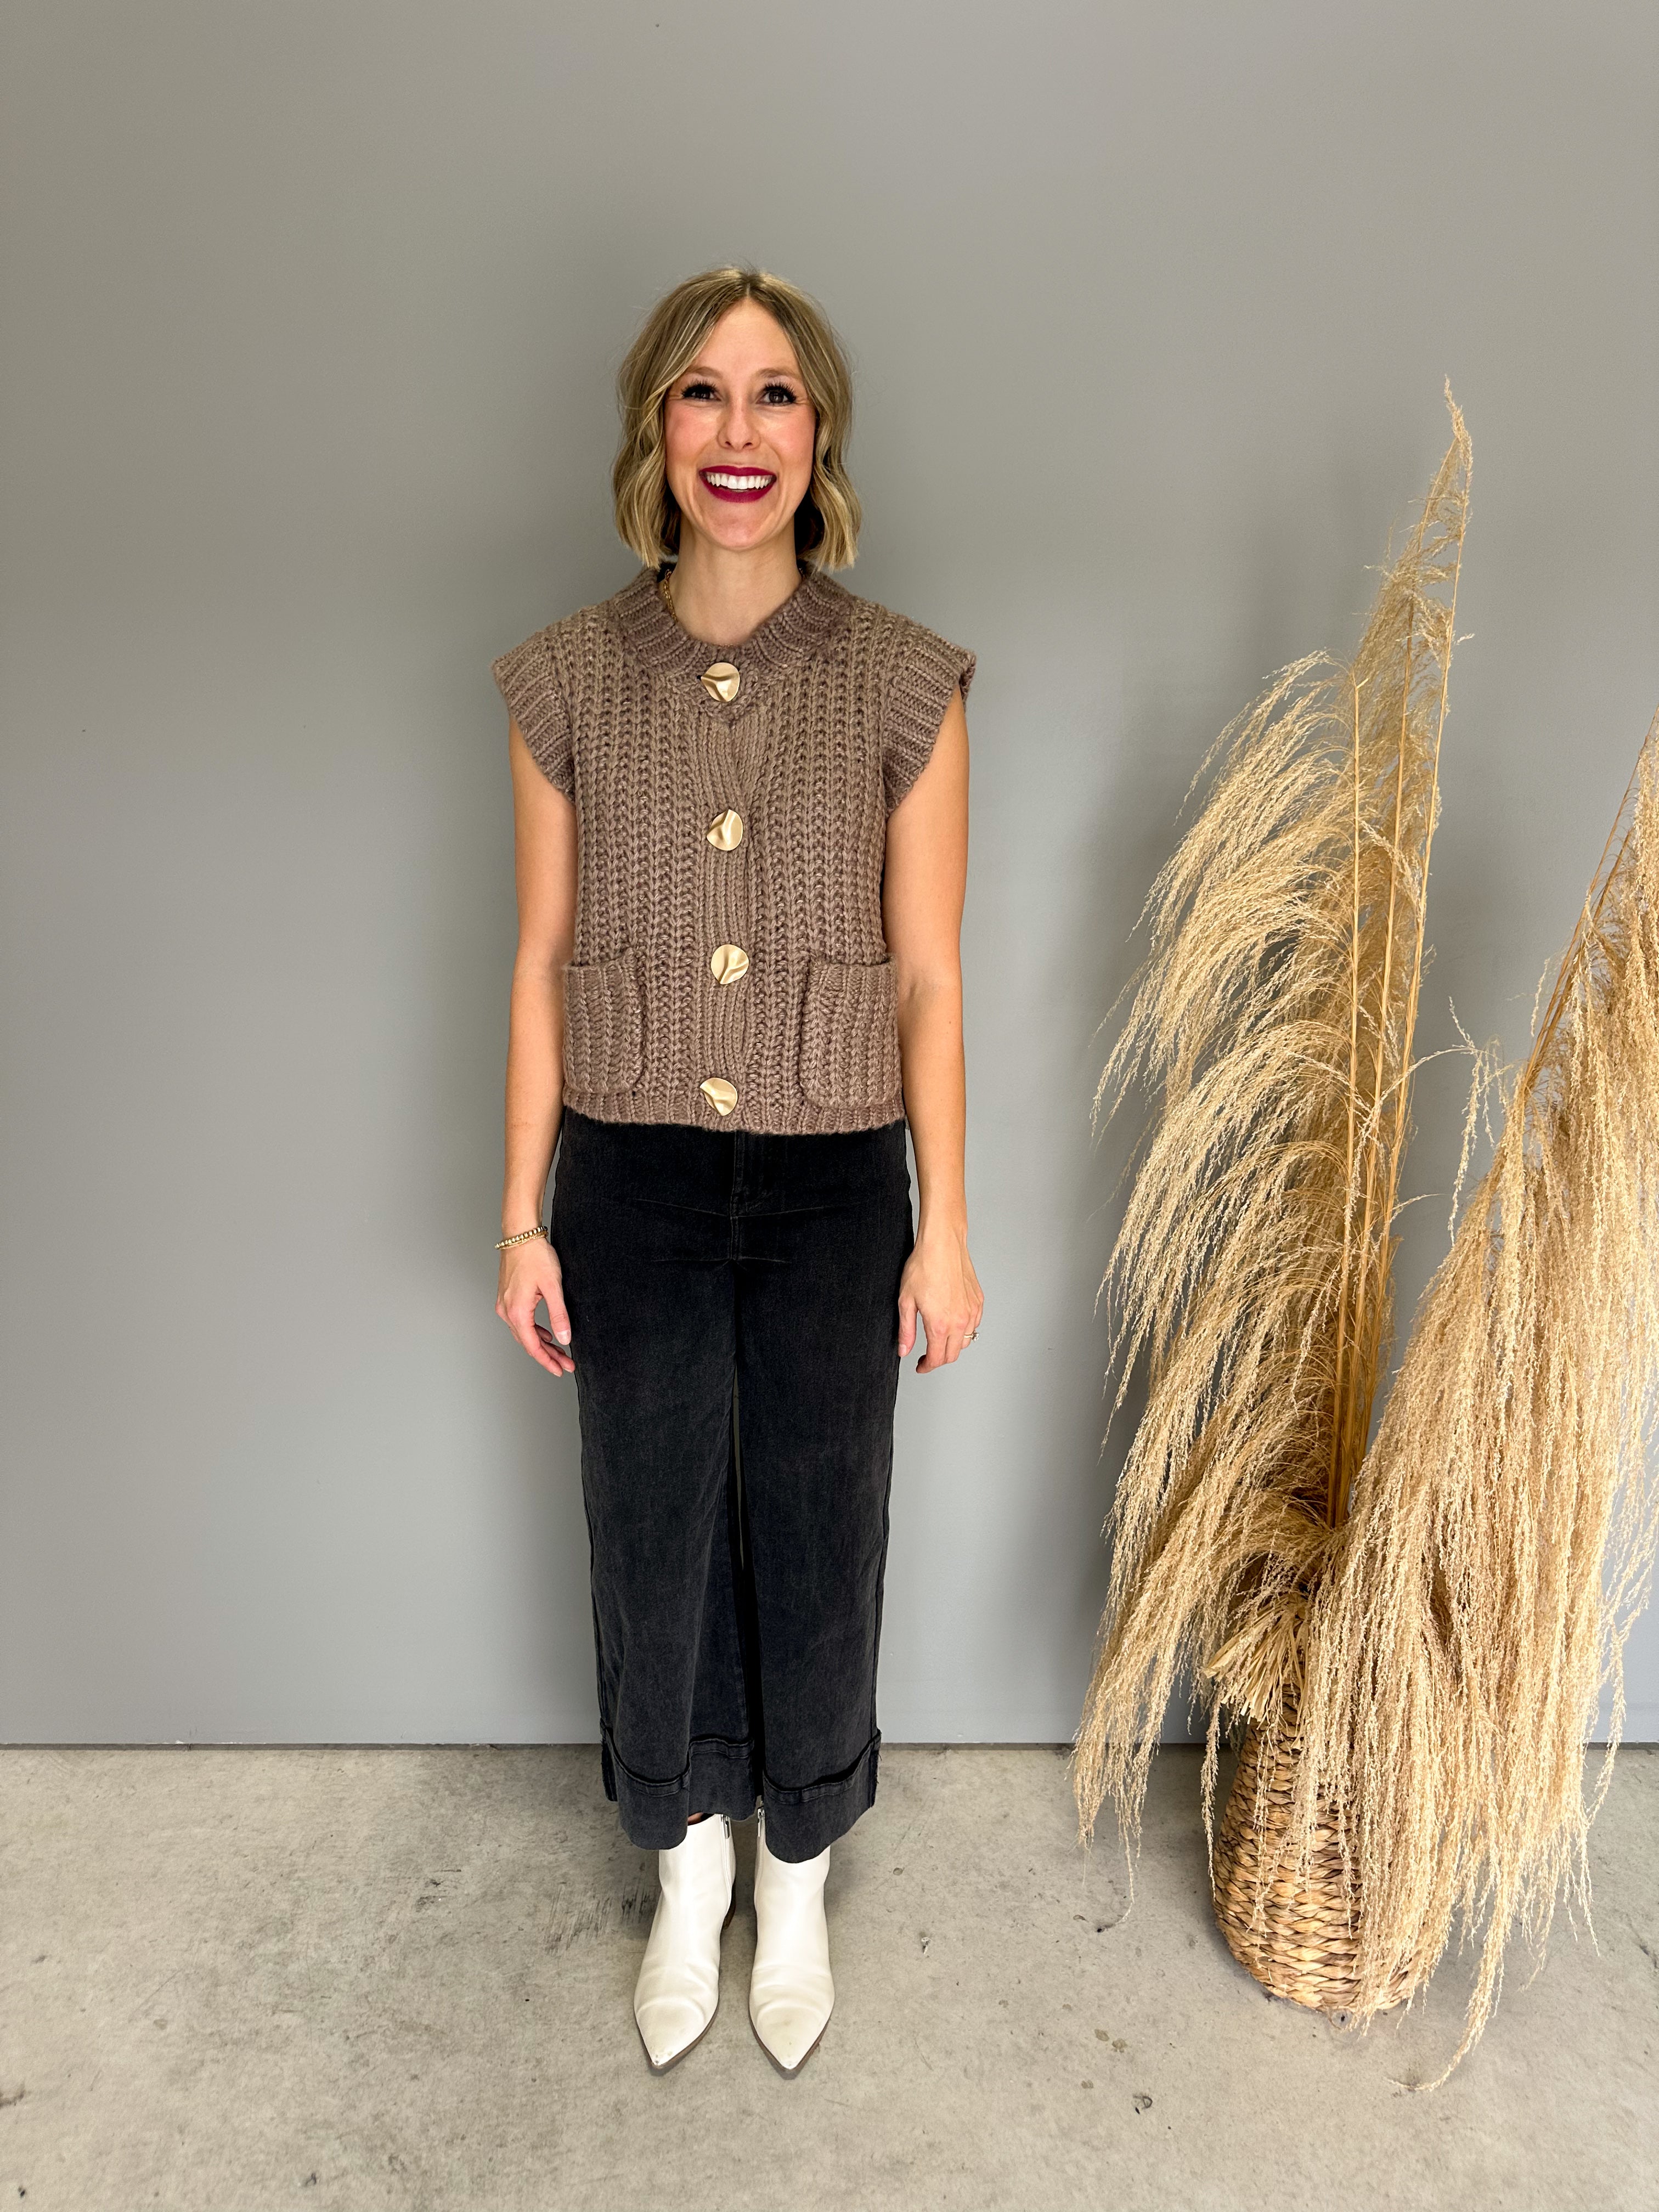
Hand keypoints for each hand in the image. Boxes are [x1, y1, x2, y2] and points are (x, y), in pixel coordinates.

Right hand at [496, 1235, 574, 1375]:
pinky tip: (546, 1334)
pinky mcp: (507, 1298)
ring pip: (523, 1334)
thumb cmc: (535, 1256)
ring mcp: (505, 1305)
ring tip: (559, 1353)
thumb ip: (559, 1315)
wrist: (520, 1235)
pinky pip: (520, 1323)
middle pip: (528, 1343)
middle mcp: (507, 1312)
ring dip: (541, 1344)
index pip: (533, 1346)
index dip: (547, 1361)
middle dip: (547, 1356)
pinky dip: (534, 1331)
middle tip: (565, 1365)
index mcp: (517, 1312)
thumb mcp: (553, 1287)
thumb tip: (565, 1339)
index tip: (560, 1370)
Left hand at [897, 1221, 982, 1372]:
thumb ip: (906, 1330)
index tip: (920, 1366)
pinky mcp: (978, 1302)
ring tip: (938, 1339)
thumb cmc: (923, 1267)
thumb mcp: (906, 1301)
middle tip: (926, 1356)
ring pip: (966, 1341)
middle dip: (939, 1360)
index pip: (936, 1358)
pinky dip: (964, 1330)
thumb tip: (904, 1350)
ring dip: (952, 1346)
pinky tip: (952, 1322)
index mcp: (940, 1325)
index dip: (926, 1366)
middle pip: (952, 1355)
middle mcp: (959, 1321)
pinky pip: (974, 1325)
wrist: (942, 1244)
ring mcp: (971, 1312)